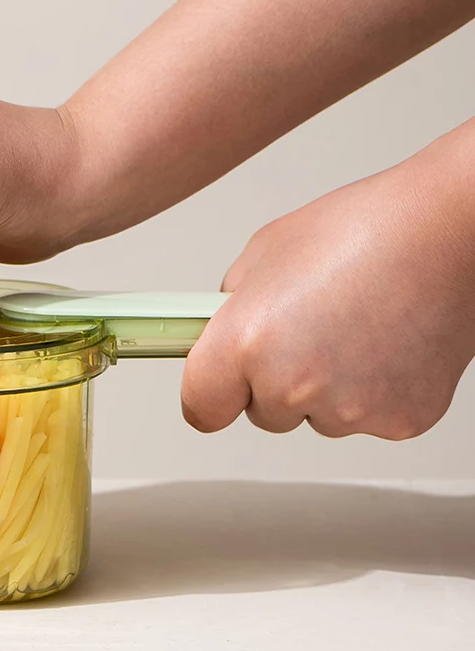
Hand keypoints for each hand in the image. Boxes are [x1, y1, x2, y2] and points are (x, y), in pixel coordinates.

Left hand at [182, 124, 474, 438]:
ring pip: (316, 416)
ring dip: (325, 387)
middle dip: (274, 380)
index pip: (201, 408)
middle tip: (308, 328)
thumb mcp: (262, 256)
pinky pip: (365, 417)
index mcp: (245, 343)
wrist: (448, 231)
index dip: (210, 393)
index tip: (219, 385)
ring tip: (354, 326)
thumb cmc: (364, 230)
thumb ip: (230, 310)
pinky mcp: (398, 420)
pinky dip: (372, 390)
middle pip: (262, 413)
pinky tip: (385, 343)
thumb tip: (219, 335)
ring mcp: (348, 409)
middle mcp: (292, 385)